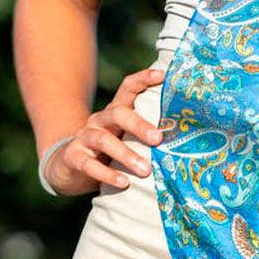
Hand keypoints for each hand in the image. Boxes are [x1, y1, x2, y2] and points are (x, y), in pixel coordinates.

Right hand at [42, 67, 165, 194]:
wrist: (69, 168)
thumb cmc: (110, 152)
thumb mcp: (126, 138)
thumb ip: (147, 135)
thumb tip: (189, 139)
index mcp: (115, 112)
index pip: (128, 88)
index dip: (144, 79)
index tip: (164, 75)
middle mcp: (99, 120)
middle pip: (118, 114)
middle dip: (139, 125)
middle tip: (158, 138)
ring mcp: (84, 138)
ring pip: (104, 141)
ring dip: (126, 155)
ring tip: (146, 170)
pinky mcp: (74, 158)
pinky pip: (90, 165)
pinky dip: (108, 174)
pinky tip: (124, 183)